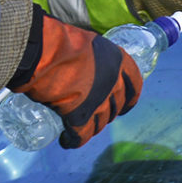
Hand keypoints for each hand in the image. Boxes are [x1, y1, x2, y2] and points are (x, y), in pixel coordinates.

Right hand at [8, 9, 142, 147]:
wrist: (46, 53)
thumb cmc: (62, 41)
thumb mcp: (87, 43)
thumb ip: (91, 57)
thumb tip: (83, 62)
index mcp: (117, 61)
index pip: (135, 83)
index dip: (131, 96)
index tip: (127, 102)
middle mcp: (113, 84)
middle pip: (116, 106)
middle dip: (109, 112)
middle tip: (97, 114)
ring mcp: (98, 102)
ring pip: (100, 123)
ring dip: (93, 127)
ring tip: (81, 128)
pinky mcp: (79, 117)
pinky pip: (80, 136)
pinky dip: (73, 141)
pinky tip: (66, 141)